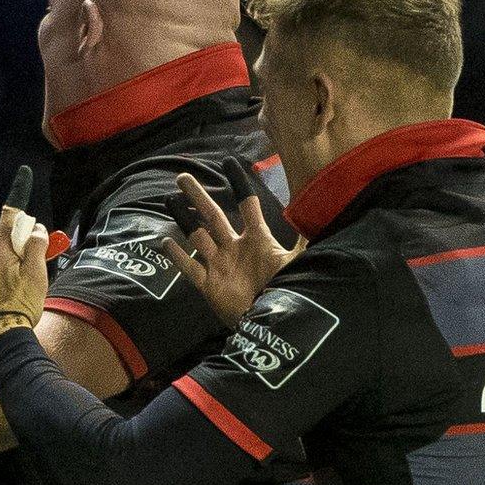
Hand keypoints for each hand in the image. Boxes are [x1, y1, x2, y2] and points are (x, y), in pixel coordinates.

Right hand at [159, 171, 304, 326]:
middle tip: (184, 177)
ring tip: (169, 200)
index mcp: (257, 240)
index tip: (229, 163)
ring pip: (197, 237)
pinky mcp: (208, 285)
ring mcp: (219, 265)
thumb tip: (321, 211)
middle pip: (214, 216)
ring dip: (184, 218)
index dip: (240, 184)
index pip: (247, 205)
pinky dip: (176, 255)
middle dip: (199, 196)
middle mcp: (234, 248)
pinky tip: (164, 241)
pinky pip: (189, 267)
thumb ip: (305, 239)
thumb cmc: (287, 290)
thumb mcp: (298, 262)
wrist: (273, 321)